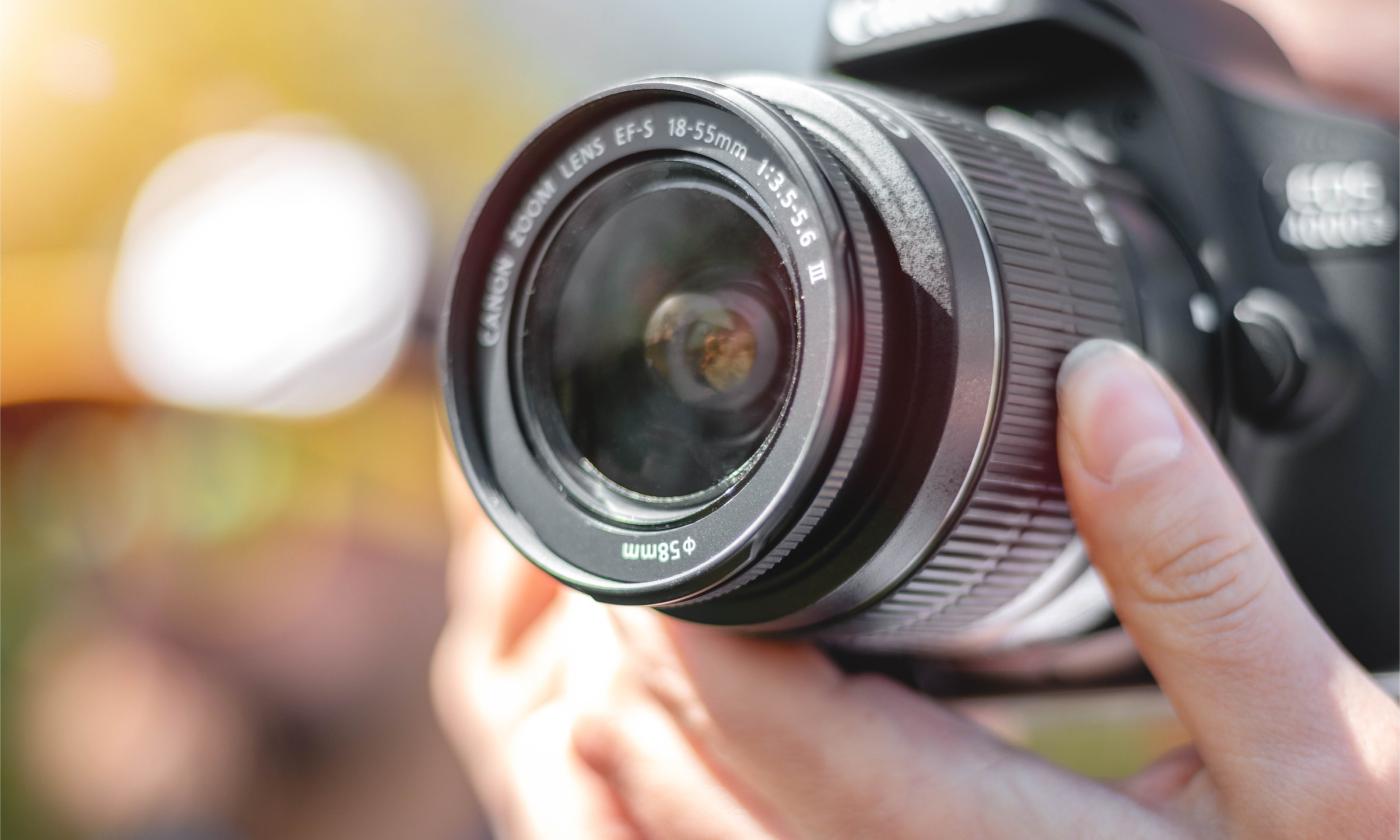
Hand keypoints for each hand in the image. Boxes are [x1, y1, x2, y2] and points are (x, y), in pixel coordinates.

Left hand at [433, 339, 1398, 838]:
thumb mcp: (1324, 749)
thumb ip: (1204, 569)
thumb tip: (1102, 391)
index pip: (767, 726)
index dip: (690, 615)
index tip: (674, 522)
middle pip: (685, 783)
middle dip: (648, 653)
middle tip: (665, 541)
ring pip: (685, 837)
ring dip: (650, 721)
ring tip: (666, 611)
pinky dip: (689, 789)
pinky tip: (718, 724)